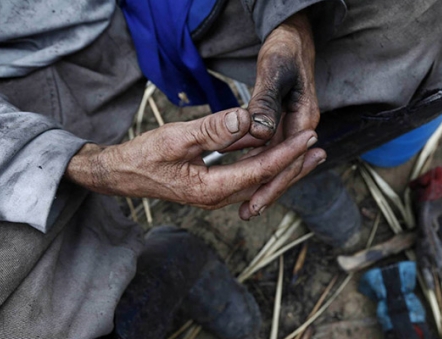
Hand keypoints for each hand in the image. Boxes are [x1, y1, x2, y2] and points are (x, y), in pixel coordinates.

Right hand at [65, 108, 325, 216]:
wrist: (122, 175)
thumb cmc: (144, 156)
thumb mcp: (176, 138)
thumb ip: (212, 130)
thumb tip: (246, 119)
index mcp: (211, 188)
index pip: (260, 170)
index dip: (286, 153)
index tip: (308, 137)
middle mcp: (218, 197)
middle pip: (266, 182)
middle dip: (294, 165)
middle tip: (319, 149)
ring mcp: (216, 194)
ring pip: (259, 181)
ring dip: (284, 167)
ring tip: (309, 153)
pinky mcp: (214, 187)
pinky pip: (248, 177)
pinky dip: (265, 165)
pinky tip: (276, 153)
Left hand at [229, 11, 320, 218]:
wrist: (295, 37)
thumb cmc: (285, 50)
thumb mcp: (273, 72)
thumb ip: (265, 102)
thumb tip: (258, 131)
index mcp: (304, 118)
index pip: (288, 159)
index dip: (272, 182)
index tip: (255, 202)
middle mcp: (303, 126)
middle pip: (286, 166)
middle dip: (268, 191)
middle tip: (248, 213)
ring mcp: (295, 126)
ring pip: (279, 161)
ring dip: (264, 182)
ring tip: (247, 205)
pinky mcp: (285, 123)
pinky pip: (273, 148)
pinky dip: (261, 162)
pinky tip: (248, 175)